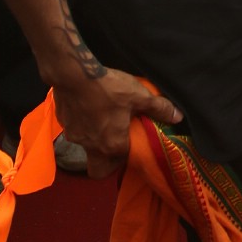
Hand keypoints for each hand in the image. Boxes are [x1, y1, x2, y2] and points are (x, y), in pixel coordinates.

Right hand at [41, 58, 181, 179]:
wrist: (72, 74)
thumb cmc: (109, 88)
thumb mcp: (139, 96)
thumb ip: (159, 108)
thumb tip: (178, 117)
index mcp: (112, 145)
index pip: (121, 162)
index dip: (127, 156)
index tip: (132, 143)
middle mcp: (91, 146)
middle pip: (98, 168)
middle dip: (107, 162)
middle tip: (115, 142)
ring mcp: (74, 137)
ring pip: (86, 147)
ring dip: (95, 139)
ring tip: (103, 119)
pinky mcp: (63, 123)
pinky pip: (75, 131)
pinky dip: (83, 124)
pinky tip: (89, 107)